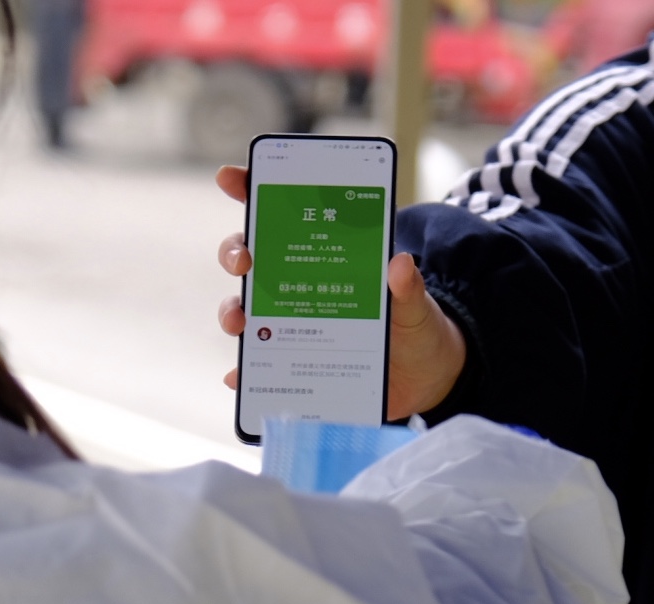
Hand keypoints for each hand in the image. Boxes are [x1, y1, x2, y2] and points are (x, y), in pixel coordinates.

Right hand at [213, 165, 467, 420]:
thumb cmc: (414, 325)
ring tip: (240, 323)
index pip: (279, 214)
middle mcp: (296, 285)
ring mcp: (290, 325)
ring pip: (245, 311)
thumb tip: (399, 263)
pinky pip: (258, 368)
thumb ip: (408, 287)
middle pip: (249, 259)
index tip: (229, 177)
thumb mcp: (417, 304)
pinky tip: (238, 376)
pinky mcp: (291, 363)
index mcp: (324, 255)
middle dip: (235, 253)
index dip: (250, 190)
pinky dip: (242, 373)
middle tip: (244, 260)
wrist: (423, 374)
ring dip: (232, 314)